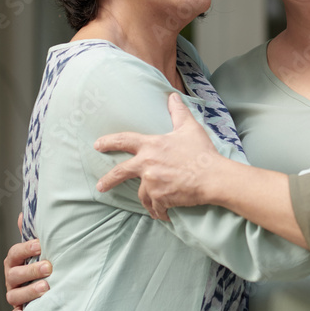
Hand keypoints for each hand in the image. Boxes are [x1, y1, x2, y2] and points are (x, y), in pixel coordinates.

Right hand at [4, 212, 50, 310]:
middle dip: (31, 271)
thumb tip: (23, 214)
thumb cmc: (41, 258)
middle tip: (49, 267)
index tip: (40, 245)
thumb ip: (31, 232)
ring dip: (28, 292)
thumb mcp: (37, 245)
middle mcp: (12, 277)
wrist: (44, 278)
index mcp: (15, 260)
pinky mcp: (20, 308)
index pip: (15, 253)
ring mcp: (15, 293)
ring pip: (14, 295)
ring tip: (46, 288)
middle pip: (15, 275)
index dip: (26, 249)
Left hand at [94, 94, 223, 219]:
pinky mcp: (159, 198)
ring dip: (148, 198)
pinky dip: (159, 211)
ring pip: (142, 193)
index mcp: (152, 146)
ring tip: (154, 204)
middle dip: (108, 180)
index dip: (109, 142)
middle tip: (101, 186)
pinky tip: (164, 214)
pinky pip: (155, 207)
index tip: (97, 145)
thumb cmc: (202, 151)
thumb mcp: (190, 128)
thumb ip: (179, 112)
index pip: (125, 140)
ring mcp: (151, 183)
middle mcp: (147, 164)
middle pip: (120, 172)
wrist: (212, 176)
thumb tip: (173, 96)